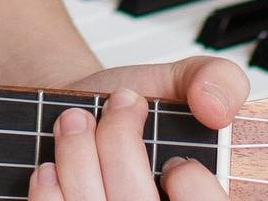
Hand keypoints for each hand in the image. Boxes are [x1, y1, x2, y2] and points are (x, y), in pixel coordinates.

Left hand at [30, 57, 248, 200]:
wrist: (81, 113)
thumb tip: (216, 109)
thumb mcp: (183, 80)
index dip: (189, 178)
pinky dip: (48, 176)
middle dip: (117, 135)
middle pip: (134, 198)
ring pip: (88, 200)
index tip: (175, 159)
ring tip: (79, 121)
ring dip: (76, 146)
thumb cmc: (139, 107)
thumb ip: (219, 79)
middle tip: (116, 107)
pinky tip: (58, 162)